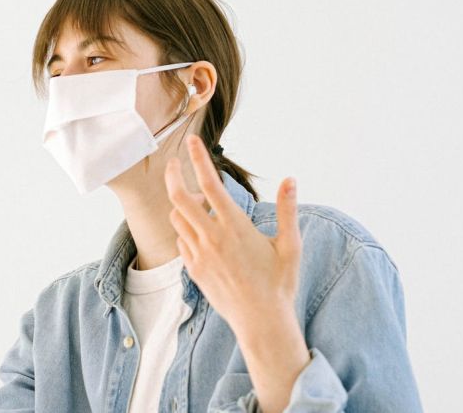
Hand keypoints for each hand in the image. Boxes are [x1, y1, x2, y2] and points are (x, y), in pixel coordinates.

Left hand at [164, 134, 302, 336]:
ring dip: (182, 206)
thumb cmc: (279, 284)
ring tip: (199, 203)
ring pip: (177, 219)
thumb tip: (290, 179)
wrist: (260, 322)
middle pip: (179, 198)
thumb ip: (287, 209)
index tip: (191, 141)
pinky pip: (180, 241)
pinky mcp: (193, 270)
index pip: (210, 184)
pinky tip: (202, 233)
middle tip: (173, 163)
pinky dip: (186, 230)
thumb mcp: (290, 245)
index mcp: (235, 227)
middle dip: (173, 175)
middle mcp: (212, 238)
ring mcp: (199, 255)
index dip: (198, 159)